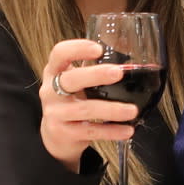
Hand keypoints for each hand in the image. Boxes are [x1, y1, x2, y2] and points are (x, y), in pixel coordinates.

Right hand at [40, 38, 139, 168]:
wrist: (56, 136)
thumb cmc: (70, 101)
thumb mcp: (75, 84)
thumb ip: (93, 74)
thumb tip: (132, 68)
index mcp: (55, 72)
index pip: (60, 53)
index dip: (77, 48)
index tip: (99, 49)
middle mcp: (50, 91)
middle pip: (71, 79)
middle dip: (96, 75)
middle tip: (118, 73)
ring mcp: (55, 113)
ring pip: (85, 109)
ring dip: (112, 109)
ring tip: (132, 110)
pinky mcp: (62, 133)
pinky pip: (90, 131)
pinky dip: (111, 131)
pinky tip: (127, 130)